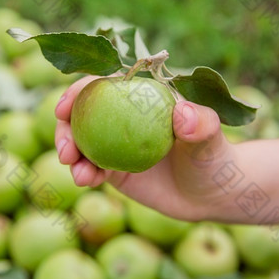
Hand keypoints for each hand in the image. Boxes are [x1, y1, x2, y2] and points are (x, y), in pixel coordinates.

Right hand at [54, 76, 236, 220]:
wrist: (210, 194)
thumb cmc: (214, 157)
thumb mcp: (211, 138)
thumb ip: (202, 123)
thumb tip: (183, 113)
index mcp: (140, 96)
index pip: (105, 84)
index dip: (79, 91)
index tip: (64, 108)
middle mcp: (123, 115)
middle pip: (83, 112)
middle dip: (64, 126)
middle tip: (66, 150)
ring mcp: (115, 142)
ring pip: (81, 141)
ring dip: (70, 152)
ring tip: (78, 172)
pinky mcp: (113, 168)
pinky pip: (92, 167)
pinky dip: (84, 172)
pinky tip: (84, 180)